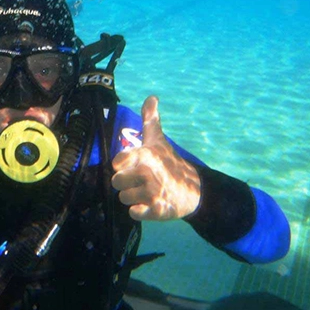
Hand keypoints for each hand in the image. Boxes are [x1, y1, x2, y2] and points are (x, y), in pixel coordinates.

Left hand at [111, 96, 200, 220]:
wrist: (193, 189)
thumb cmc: (169, 161)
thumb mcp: (158, 140)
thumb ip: (150, 119)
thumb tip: (151, 96)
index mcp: (145, 155)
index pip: (116, 163)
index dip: (123, 165)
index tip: (135, 165)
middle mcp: (148, 172)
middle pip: (116, 182)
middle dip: (127, 183)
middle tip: (141, 180)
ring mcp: (152, 192)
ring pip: (123, 198)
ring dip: (133, 197)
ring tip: (146, 192)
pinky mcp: (156, 211)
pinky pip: (133, 213)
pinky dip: (139, 211)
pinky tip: (149, 204)